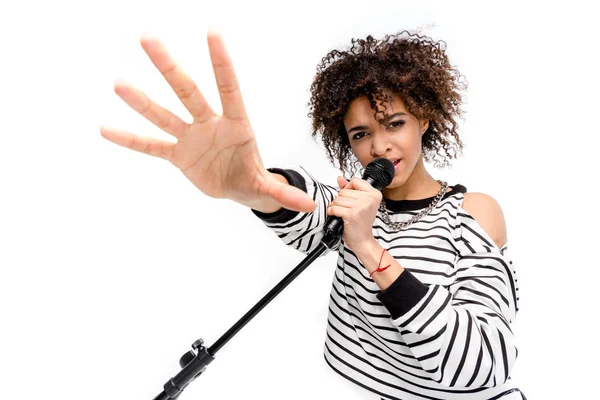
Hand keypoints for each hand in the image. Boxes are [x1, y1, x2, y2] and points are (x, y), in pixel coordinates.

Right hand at [100, 29, 315, 212]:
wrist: (235, 186)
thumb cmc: (251, 175)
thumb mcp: (266, 186)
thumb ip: (282, 193)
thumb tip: (312, 206)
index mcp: (236, 124)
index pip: (228, 88)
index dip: (221, 63)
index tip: (213, 32)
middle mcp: (209, 123)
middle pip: (189, 92)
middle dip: (170, 68)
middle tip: (148, 38)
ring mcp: (190, 137)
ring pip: (165, 115)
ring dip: (143, 102)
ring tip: (119, 83)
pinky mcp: (177, 155)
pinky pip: (151, 146)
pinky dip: (131, 139)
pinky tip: (106, 128)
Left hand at [326, 176, 381, 251]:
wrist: (363, 240)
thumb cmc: (361, 223)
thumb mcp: (360, 203)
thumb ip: (350, 189)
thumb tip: (340, 179)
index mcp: (374, 194)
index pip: (355, 181)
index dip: (348, 189)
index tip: (350, 198)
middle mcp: (370, 198)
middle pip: (344, 191)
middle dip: (340, 200)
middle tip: (346, 209)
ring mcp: (361, 206)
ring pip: (338, 199)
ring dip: (336, 206)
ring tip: (342, 213)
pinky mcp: (352, 214)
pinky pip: (334, 208)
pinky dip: (332, 212)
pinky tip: (337, 216)